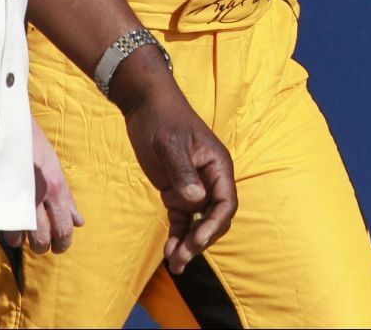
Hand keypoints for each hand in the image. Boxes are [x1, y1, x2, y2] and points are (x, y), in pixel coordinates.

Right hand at [2, 116, 83, 253]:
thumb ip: (67, 198)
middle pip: (42, 240)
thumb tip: (79, 222)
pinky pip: (2, 225)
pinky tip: (7, 223)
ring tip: (21, 234)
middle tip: (39, 244)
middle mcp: (38, 195)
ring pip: (19, 238)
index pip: (64, 229)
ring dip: (20, 240)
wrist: (9, 120)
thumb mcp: (55, 167)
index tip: (58, 247)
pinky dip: (4, 228)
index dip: (63, 243)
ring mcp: (16, 196)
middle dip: (42, 247)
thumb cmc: (33, 143)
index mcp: (56, 188)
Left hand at [112, 55, 236, 273]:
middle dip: (201, 241)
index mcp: (218, 166)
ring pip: (198, 223)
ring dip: (188, 244)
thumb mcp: (170, 143)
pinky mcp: (177, 190)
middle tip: (182, 259)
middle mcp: (210, 179)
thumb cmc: (162, 118)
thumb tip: (196, 201)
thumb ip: (183, 171)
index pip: (226, 203)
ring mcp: (194, 186)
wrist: (144, 104)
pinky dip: (177, 236)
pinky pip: (182, 219)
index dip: (214, 225)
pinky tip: (169, 252)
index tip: (196, 240)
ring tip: (175, 265)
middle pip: (214, 219)